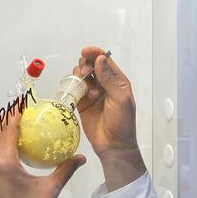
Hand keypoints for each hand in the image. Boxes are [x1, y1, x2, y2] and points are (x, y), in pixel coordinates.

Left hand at [0, 108, 85, 197]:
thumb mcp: (50, 190)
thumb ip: (65, 170)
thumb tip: (81, 157)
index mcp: (5, 163)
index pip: (8, 130)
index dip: (14, 114)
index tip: (20, 104)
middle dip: (3, 120)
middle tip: (15, 112)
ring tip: (8, 128)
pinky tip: (3, 152)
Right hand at [74, 47, 145, 189]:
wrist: (113, 145)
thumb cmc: (122, 123)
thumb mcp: (120, 99)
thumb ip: (109, 79)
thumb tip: (100, 59)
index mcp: (117, 81)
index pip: (104, 60)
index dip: (95, 53)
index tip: (85, 52)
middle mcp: (104, 84)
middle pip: (90, 65)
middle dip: (85, 65)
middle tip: (85, 74)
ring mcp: (92, 93)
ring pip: (81, 75)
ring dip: (81, 77)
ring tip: (88, 91)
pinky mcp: (82, 102)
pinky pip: (74, 88)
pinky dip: (74, 87)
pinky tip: (81, 96)